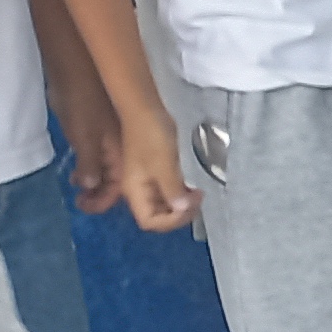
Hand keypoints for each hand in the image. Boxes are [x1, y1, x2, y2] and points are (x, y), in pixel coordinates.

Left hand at [54, 91, 130, 214]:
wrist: (75, 71)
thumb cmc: (82, 103)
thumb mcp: (84, 137)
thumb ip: (90, 163)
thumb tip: (92, 187)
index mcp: (125, 151)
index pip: (120, 186)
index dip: (103, 200)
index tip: (85, 206)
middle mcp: (123, 149)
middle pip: (117, 182)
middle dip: (99, 196)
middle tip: (80, 202)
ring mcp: (112, 141)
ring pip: (108, 172)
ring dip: (93, 185)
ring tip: (76, 190)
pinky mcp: (101, 134)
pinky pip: (100, 160)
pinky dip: (89, 171)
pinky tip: (76, 174)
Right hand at [108, 110, 201, 231]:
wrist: (145, 109)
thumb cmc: (152, 136)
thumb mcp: (164, 164)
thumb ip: (172, 189)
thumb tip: (182, 209)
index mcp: (134, 192)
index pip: (149, 222)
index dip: (171, 221)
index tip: (190, 206)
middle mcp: (137, 191)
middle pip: (156, 216)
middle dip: (178, 215)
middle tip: (197, 200)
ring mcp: (145, 182)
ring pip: (163, 205)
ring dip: (180, 205)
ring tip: (197, 194)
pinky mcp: (153, 172)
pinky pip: (166, 192)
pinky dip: (179, 194)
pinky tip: (191, 187)